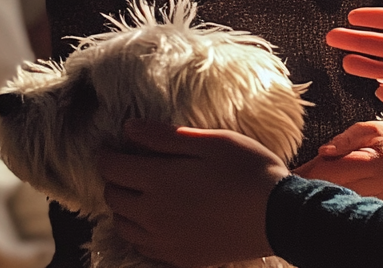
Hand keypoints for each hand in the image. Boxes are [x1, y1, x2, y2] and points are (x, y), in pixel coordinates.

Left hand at [98, 119, 288, 267]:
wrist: (276, 215)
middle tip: (127, 165)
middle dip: (113, 179)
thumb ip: (165, 136)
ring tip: (139, 191)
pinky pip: (142, 247)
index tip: (109, 146)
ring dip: (123, 206)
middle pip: (113, 198)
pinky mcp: (179, 258)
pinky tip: (153, 219)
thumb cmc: (246, 169)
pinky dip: (138, 231)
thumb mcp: (210, 141)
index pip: (112, 169)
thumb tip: (128, 128)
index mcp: (158, 181)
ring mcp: (165, 241)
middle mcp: (153, 215)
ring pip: (123, 225)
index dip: (105, 155)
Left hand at [295, 120, 382, 200]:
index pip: (336, 170)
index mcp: (375, 163)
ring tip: (298, 189)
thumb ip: (345, 139)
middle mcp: (377, 186)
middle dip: (309, 185)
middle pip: (334, 188)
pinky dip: (332, 200)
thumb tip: (322, 151)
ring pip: (339, 200)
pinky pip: (349, 205)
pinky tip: (318, 196)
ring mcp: (377, 201)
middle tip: (286, 183)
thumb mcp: (369, 129)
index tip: (289, 173)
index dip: (310, 171)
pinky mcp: (375, 208)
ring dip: (318, 194)